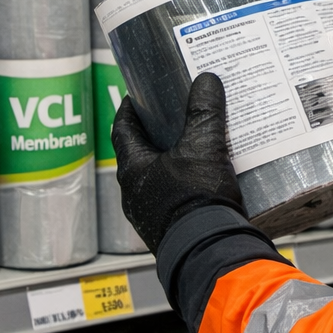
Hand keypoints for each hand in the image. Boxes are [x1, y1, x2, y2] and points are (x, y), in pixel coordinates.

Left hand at [111, 72, 246, 251]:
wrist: (210, 253)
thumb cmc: (196, 200)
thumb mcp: (204, 147)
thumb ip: (204, 112)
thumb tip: (206, 80)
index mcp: (133, 169)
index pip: (122, 130)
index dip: (129, 109)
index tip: (137, 95)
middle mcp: (135, 193)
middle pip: (141, 153)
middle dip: (157, 134)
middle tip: (175, 115)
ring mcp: (151, 215)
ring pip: (158, 178)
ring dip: (173, 161)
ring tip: (198, 144)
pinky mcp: (170, 230)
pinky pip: (173, 199)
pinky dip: (186, 184)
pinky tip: (209, 178)